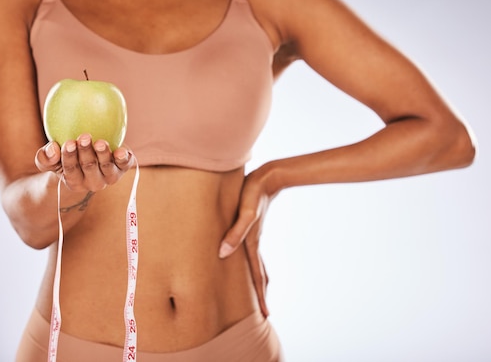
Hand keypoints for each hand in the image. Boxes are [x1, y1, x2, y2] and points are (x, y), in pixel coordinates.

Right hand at [35, 133, 134, 191]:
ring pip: (107, 167)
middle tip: (84, 137)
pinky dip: (124, 159)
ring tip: (100, 142)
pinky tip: (122, 151)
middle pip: (89, 167)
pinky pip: (125, 165)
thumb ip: (44, 157)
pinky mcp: (122, 168)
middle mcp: (93, 182)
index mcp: (74, 182)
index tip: (69, 143)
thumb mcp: (51, 161)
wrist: (88, 162)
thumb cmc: (66, 159)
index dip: (69, 157)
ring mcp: (109, 176)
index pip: (71, 170)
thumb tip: (53, 149)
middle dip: (86, 152)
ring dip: (103, 154)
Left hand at [219, 166, 276, 316]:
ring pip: (256, 263)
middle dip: (262, 294)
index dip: (261, 296)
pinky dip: (252, 263)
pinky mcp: (251, 225)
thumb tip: (222, 253)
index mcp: (252, 243)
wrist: (269, 176)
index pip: (258, 276)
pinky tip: (244, 260)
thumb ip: (235, 233)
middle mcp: (254, 242)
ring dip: (258, 280)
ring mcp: (254, 234)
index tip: (267, 315)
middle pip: (260, 274)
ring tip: (258, 292)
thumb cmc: (254, 193)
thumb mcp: (246, 213)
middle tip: (265, 313)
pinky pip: (251, 251)